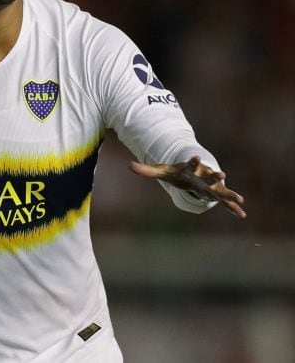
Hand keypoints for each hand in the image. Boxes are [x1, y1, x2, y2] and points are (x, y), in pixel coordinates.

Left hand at [130, 155, 245, 218]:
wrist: (193, 173)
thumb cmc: (177, 173)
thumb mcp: (161, 171)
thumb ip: (146, 170)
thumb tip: (129, 165)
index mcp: (191, 169)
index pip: (191, 164)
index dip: (192, 161)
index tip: (196, 157)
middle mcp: (203, 176)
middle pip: (210, 176)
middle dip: (216, 175)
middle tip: (222, 173)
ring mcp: (211, 186)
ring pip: (221, 190)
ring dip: (229, 194)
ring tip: (241, 199)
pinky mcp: (216, 195)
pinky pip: (225, 202)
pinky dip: (233, 208)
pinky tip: (242, 214)